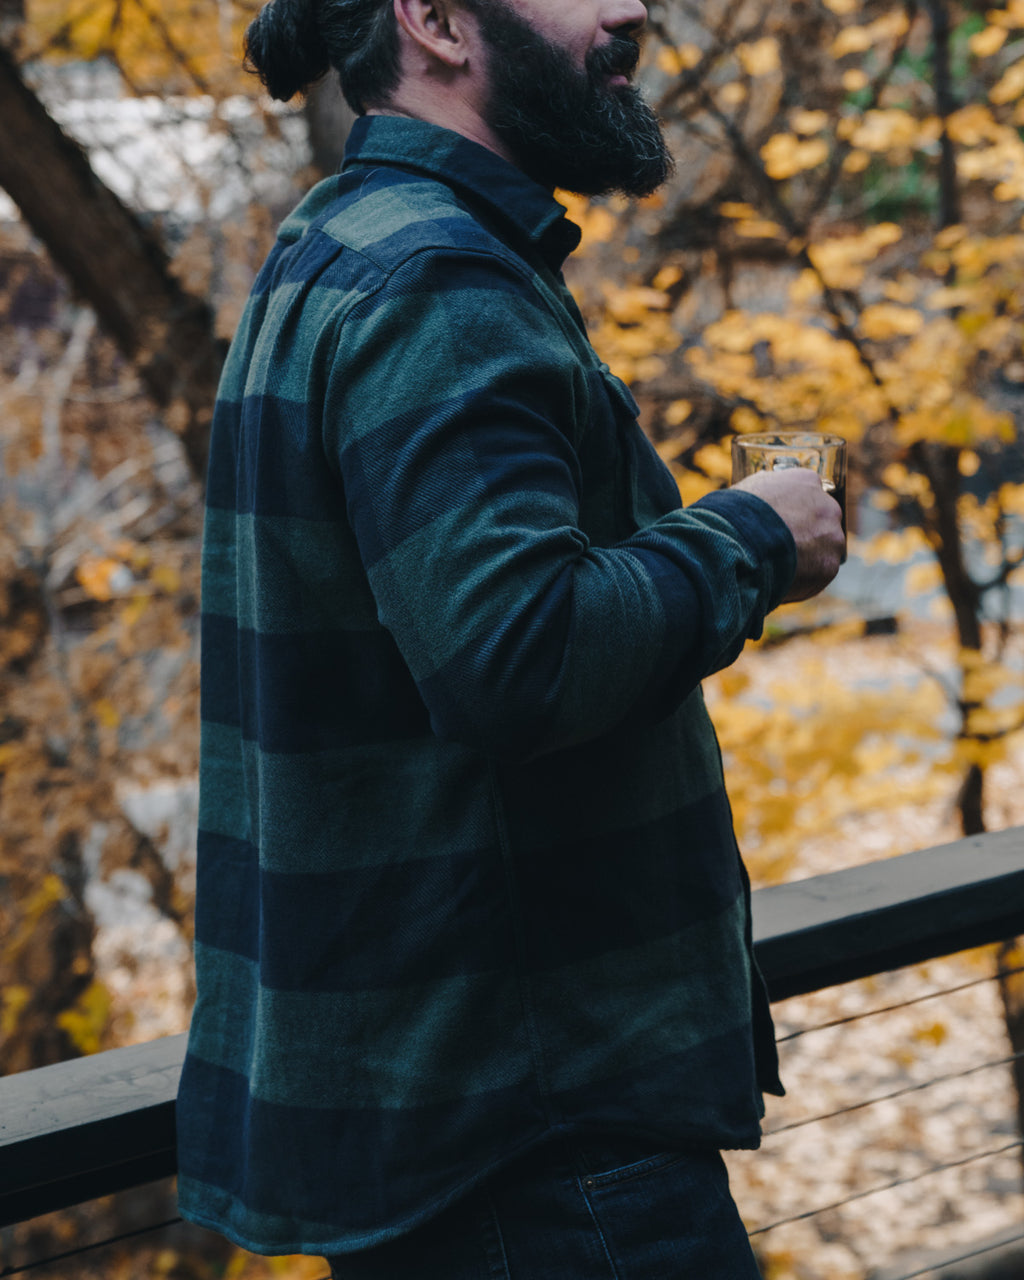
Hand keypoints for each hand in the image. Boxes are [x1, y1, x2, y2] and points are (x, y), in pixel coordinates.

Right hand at [732, 467, 843, 601]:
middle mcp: (827, 505)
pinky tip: (782, 579)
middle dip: (805, 534)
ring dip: (807, 557)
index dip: (794, 511)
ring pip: (824, 549)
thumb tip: (766, 498)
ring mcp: (831, 536)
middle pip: (822, 522)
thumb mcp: (748, 491)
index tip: (782, 524)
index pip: (809, 494)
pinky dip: (804, 579)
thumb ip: (768, 493)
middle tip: (782, 548)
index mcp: (806, 481)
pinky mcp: (829, 565)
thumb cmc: (732, 516)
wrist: (735, 545)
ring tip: (779, 567)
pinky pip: (819, 574)